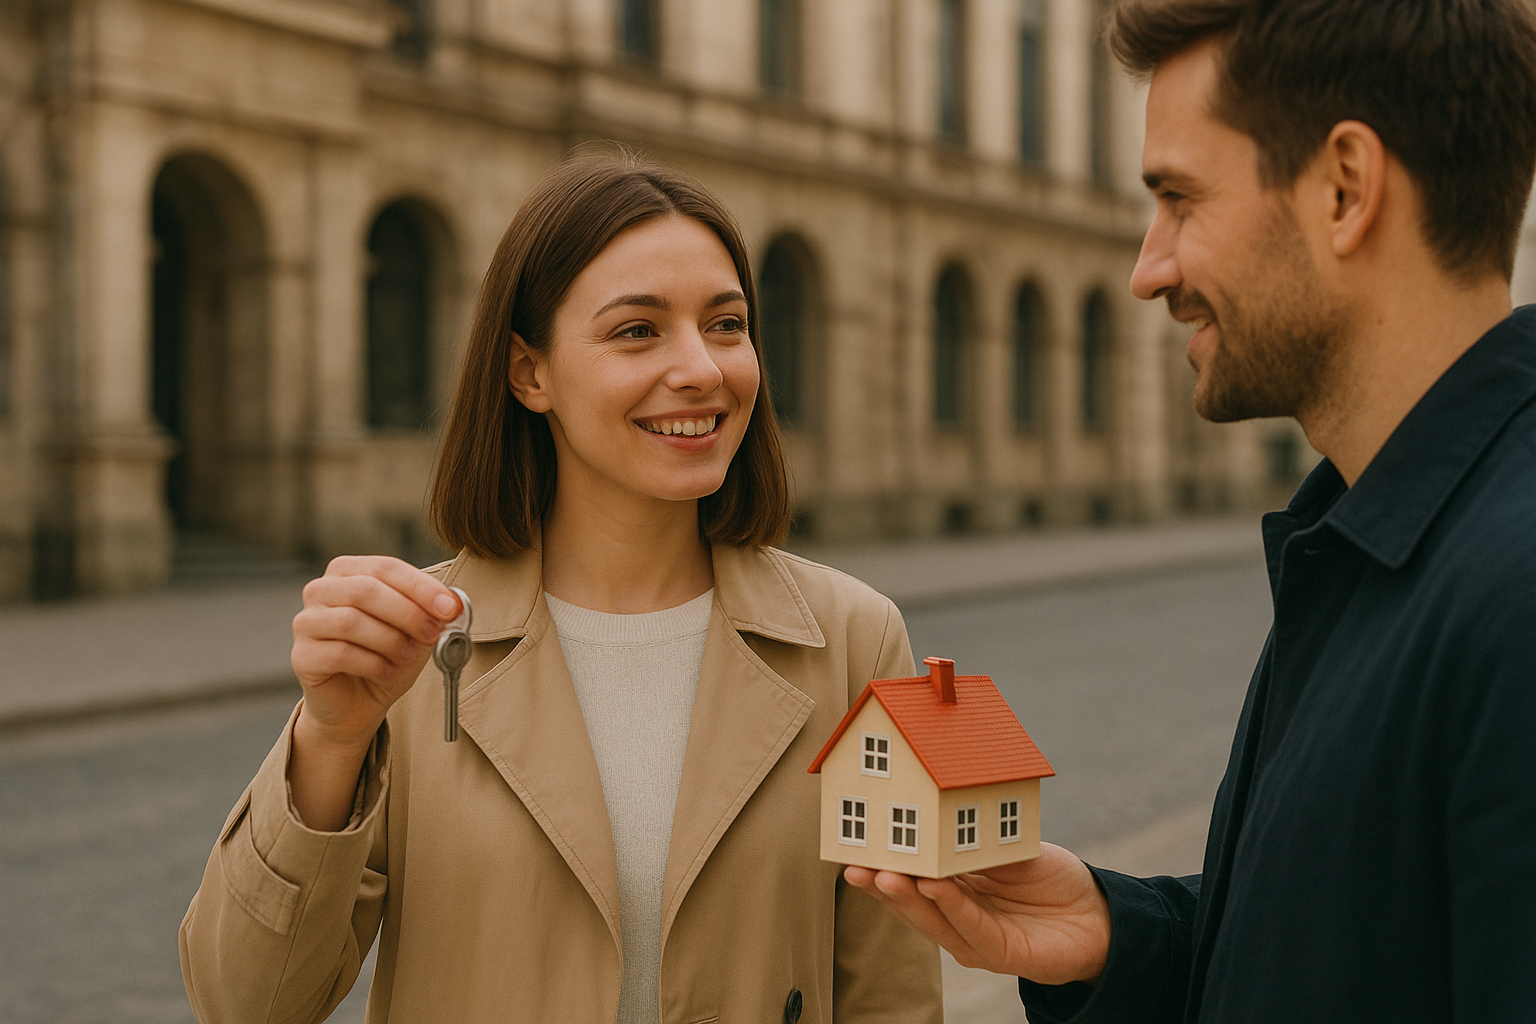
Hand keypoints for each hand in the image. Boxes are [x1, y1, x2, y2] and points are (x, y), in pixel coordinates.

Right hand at [291, 555, 462, 750]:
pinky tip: (387, 672)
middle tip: (433, 633)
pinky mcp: (302, 655)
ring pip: (351, 621)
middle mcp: (321, 590)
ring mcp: (306, 622)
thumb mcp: (416, 631)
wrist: (357, 703)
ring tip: (408, 656)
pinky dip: (373, 663)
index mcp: (348, 571)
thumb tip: (452, 604)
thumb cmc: (387, 656)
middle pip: (365, 590)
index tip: (450, 607)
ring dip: (390, 640)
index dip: (420, 587)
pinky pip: (340, 653)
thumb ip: (431, 614)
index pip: (386, 568)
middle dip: (407, 613)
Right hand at [843, 843, 1110, 985]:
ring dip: (909, 898)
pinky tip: (937, 888)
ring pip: (934, 922)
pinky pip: (974, 930)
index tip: (850, 849)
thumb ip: (971, 844)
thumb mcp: (1005, 851)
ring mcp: (978, 941)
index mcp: (952, 893)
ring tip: (886, 874)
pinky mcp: (1005, 955)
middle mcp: (957, 920)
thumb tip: (933, 813)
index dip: (879, 867)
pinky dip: (954, 908)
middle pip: (911, 906)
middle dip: (881, 885)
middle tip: (856, 864)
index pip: (908, 882)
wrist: (1099, 913)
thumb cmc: (1049, 879)